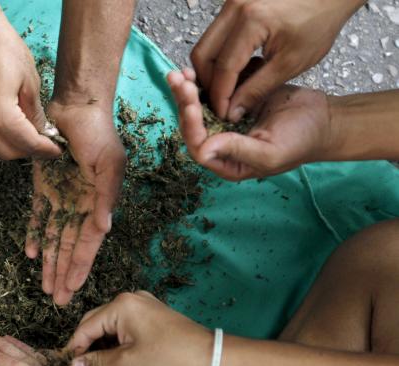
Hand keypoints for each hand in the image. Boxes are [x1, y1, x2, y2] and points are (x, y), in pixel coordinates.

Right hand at [0, 18, 61, 159]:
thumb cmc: (1, 46)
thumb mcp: (29, 80)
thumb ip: (35, 113)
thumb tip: (43, 133)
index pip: (27, 144)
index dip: (45, 150)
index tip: (57, 150)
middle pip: (9, 153)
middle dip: (30, 151)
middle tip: (46, 143)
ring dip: (13, 149)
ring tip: (29, 137)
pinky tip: (10, 130)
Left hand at [26, 102, 125, 304]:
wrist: (76, 105)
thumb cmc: (98, 133)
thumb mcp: (109, 164)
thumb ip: (106, 197)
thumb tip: (104, 229)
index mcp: (98, 203)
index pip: (87, 243)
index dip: (79, 266)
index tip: (72, 290)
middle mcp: (80, 205)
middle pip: (68, 246)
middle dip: (63, 273)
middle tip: (56, 300)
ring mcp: (61, 197)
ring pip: (52, 236)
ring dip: (48, 261)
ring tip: (43, 286)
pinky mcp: (43, 186)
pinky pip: (37, 215)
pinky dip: (33, 233)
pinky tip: (29, 253)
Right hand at [65, 291, 212, 365]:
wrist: (208, 355)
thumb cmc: (168, 358)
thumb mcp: (127, 363)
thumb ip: (96, 363)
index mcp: (120, 305)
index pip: (85, 327)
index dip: (74, 349)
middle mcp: (128, 299)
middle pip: (96, 323)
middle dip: (86, 346)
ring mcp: (141, 304)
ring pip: (110, 325)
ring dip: (102, 345)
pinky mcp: (150, 313)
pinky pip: (124, 325)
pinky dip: (116, 341)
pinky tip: (114, 359)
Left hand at [167, 69, 333, 180]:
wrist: (323, 118)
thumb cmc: (302, 141)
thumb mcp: (270, 152)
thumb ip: (238, 151)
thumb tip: (204, 150)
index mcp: (227, 161)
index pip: (199, 146)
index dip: (191, 126)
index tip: (190, 104)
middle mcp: (220, 143)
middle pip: (192, 124)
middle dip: (184, 102)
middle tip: (178, 80)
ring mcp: (225, 121)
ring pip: (197, 107)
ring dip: (187, 91)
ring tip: (179, 73)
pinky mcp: (232, 102)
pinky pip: (211, 93)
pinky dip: (202, 81)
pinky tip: (194, 68)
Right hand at [191, 0, 361, 120]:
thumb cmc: (319, 22)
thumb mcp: (290, 63)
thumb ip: (257, 89)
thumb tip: (233, 111)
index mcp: (251, 21)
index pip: (223, 68)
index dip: (220, 96)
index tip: (224, 114)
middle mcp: (235, 8)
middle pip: (202, 54)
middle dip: (208, 83)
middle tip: (221, 103)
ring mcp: (232, 3)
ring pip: (205, 45)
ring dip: (211, 71)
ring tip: (228, 89)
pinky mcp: (233, 4)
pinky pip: (214, 36)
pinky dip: (218, 57)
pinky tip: (233, 71)